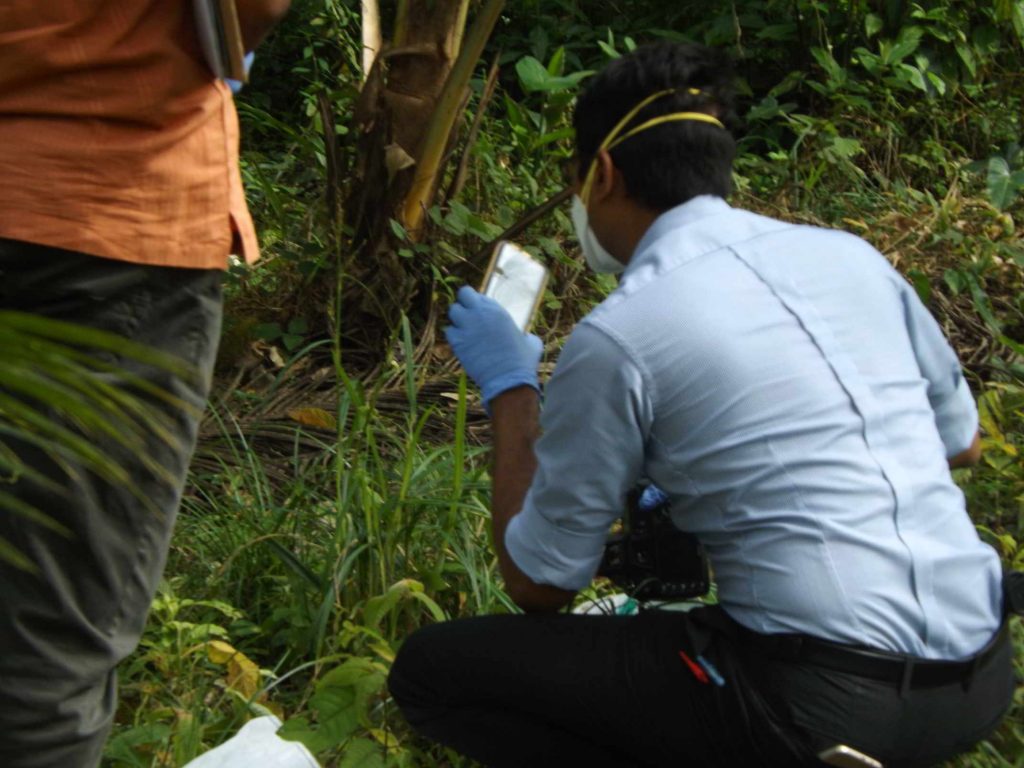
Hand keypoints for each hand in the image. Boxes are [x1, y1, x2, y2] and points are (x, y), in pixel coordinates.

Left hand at [445, 286, 542, 407]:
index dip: (480, 303)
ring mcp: (467, 327)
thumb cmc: (522, 362)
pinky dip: (454, 335)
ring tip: (464, 328)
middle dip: (465, 302)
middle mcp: (480, 314)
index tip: (482, 312)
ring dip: (458, 318)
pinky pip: (449, 331)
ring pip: (453, 311)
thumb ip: (526, 335)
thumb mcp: (531, 343)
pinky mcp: (458, 342)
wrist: (508, 380)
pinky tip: (461, 342)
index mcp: (498, 311)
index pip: (481, 296)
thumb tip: (527, 337)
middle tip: (469, 314)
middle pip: (463, 294)